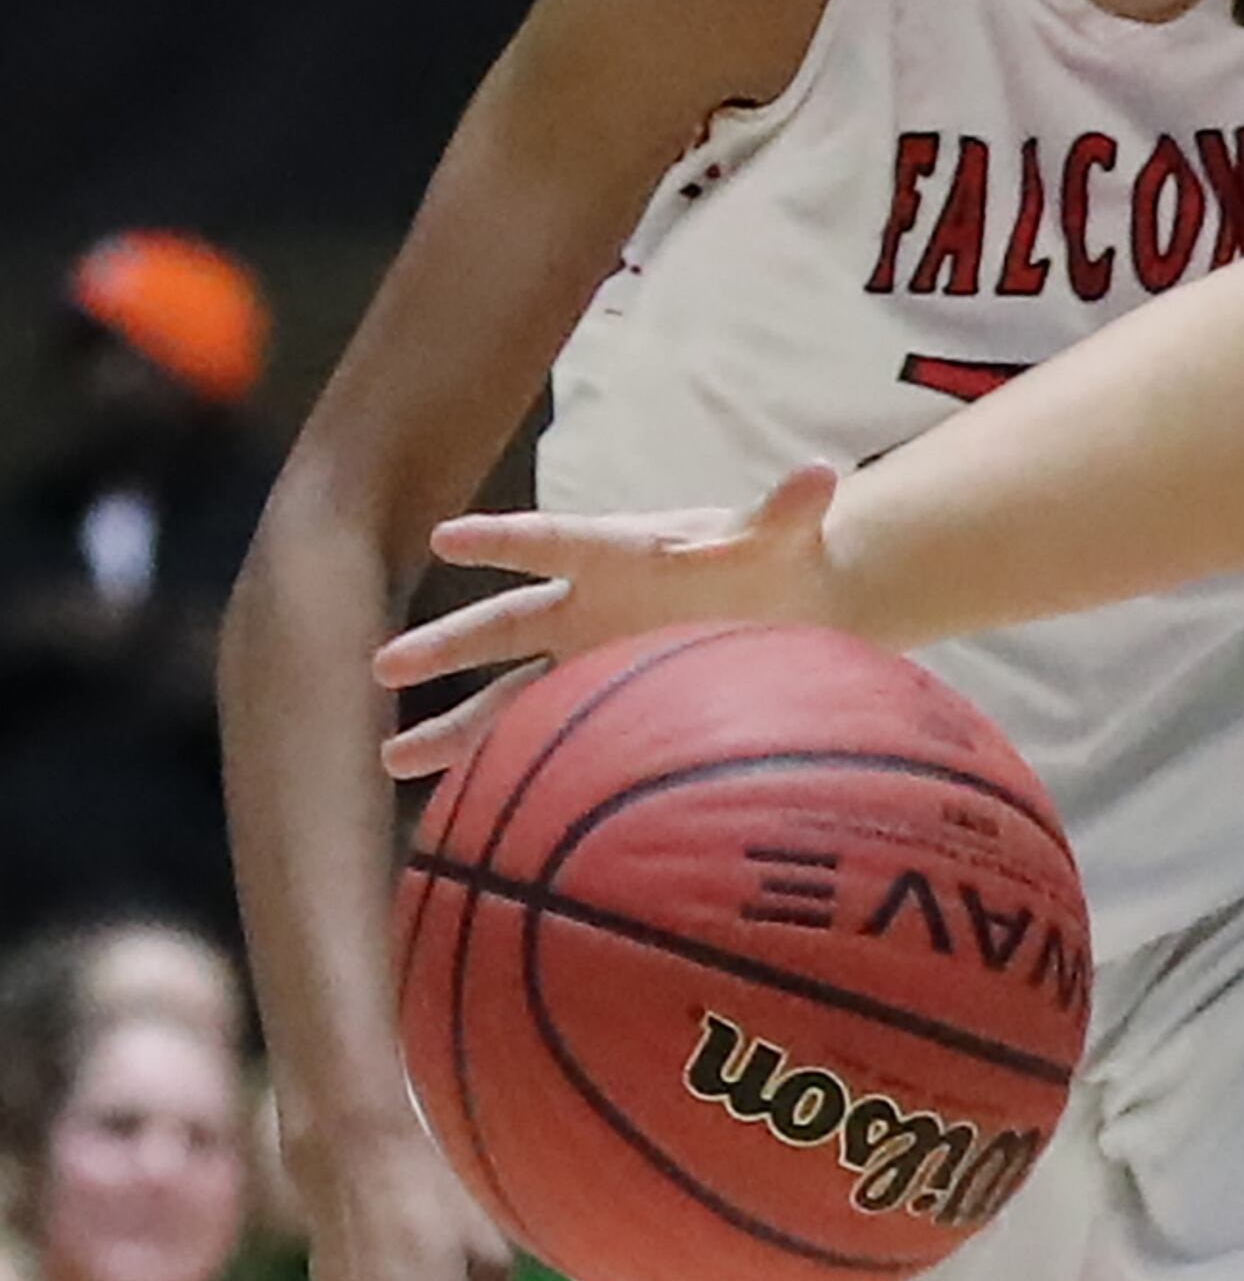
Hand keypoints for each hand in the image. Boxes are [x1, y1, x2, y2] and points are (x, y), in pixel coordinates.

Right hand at [374, 465, 842, 777]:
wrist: (791, 607)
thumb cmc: (776, 561)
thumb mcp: (783, 538)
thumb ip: (790, 512)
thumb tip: (823, 474)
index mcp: (619, 552)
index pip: (551, 540)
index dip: (502, 539)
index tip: (446, 539)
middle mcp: (587, 605)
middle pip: (505, 623)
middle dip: (448, 643)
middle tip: (384, 663)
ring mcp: (586, 658)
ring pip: (507, 694)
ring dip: (451, 724)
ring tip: (390, 757)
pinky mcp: (598, 704)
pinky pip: (538, 736)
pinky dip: (499, 765)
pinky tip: (454, 805)